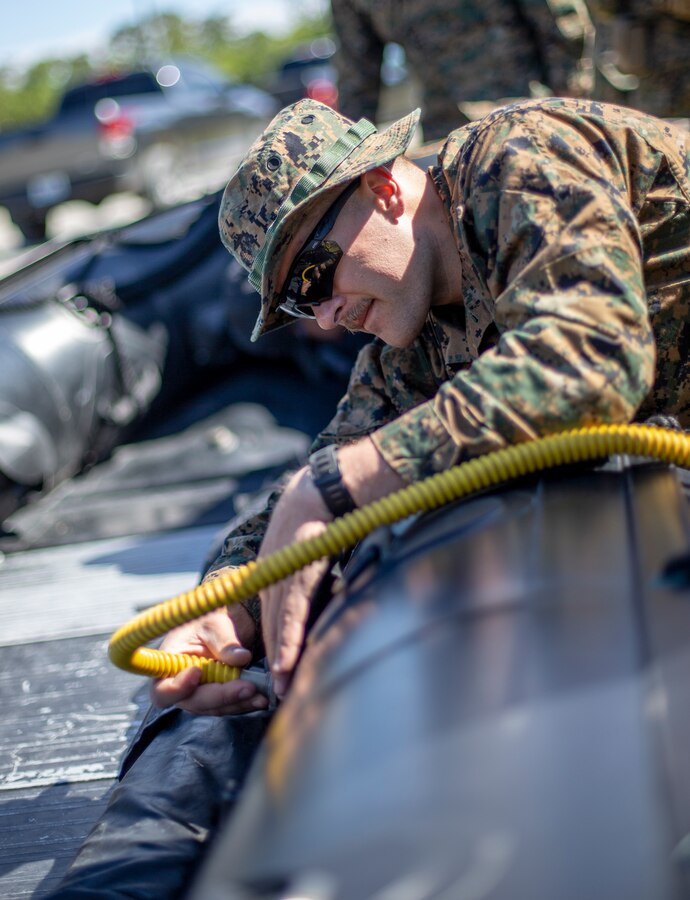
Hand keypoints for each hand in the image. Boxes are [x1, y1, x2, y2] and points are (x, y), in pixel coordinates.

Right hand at [150, 602, 268, 715]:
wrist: (229, 621)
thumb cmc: (213, 619)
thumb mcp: (216, 624)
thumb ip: (225, 643)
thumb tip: (241, 658)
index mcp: (169, 663)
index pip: (162, 689)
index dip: (177, 688)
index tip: (197, 673)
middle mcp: (181, 683)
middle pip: (193, 702)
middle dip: (220, 697)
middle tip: (246, 688)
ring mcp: (199, 692)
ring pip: (214, 708)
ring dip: (237, 703)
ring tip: (259, 695)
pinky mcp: (217, 696)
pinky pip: (228, 705)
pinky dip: (244, 702)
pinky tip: (260, 698)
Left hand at [258, 466, 332, 698]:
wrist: (329, 483)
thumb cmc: (329, 510)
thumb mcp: (310, 541)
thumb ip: (312, 567)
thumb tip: (330, 585)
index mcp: (275, 566)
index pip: (273, 611)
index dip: (277, 641)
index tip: (280, 667)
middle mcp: (274, 571)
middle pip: (272, 622)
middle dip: (275, 658)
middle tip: (279, 690)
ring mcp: (284, 571)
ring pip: (279, 623)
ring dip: (280, 659)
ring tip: (283, 688)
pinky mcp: (299, 570)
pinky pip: (292, 612)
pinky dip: (288, 640)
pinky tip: (285, 663)